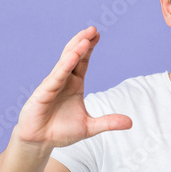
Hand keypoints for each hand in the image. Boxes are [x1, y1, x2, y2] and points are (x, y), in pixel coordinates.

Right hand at [14, 26, 131, 147]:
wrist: (40, 142)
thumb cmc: (60, 131)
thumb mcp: (89, 127)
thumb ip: (108, 122)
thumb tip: (130, 122)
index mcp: (74, 84)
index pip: (83, 62)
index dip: (89, 48)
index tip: (97, 35)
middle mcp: (63, 81)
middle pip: (74, 56)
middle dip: (83, 42)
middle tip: (93, 29)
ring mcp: (52, 85)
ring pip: (64, 63)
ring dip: (75, 50)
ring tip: (85, 38)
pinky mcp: (43, 93)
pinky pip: (55, 77)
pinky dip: (64, 66)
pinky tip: (72, 56)